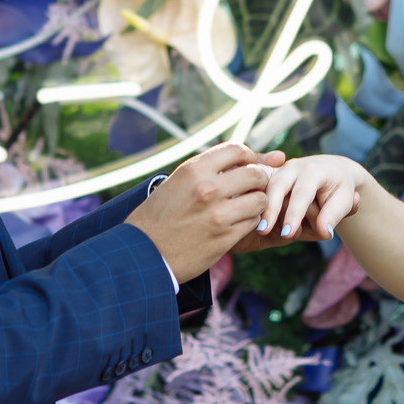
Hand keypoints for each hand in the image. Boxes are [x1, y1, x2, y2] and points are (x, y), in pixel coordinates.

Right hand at [126, 143, 284, 281]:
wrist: (143, 253)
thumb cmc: (158, 217)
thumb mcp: (176, 183)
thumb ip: (206, 171)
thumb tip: (242, 158)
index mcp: (193, 170)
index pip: (237, 150)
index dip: (249, 156)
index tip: (248, 165)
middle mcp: (208, 188)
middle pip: (255, 173)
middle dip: (259, 179)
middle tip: (252, 188)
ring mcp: (218, 214)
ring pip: (259, 200)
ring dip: (257, 203)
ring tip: (246, 207)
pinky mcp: (225, 238)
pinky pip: (253, 223)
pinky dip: (250, 222)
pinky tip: (237, 223)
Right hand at [254, 155, 370, 243]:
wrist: (333, 169)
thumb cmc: (340, 189)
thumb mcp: (344, 201)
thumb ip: (334, 215)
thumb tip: (325, 232)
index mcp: (314, 171)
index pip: (302, 194)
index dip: (294, 215)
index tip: (287, 234)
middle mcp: (294, 167)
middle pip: (277, 186)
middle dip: (270, 208)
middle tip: (263, 231)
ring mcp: (280, 170)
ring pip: (266, 187)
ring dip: (262, 207)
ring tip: (257, 230)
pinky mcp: (271, 176)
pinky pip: (260, 188)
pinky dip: (256, 201)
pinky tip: (251, 219)